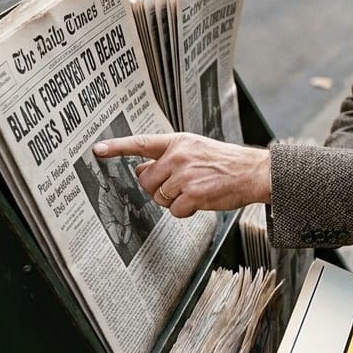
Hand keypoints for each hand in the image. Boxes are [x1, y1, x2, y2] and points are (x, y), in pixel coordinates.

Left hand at [93, 132, 270, 215]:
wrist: (254, 172)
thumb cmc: (226, 163)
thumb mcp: (196, 150)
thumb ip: (168, 158)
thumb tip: (141, 170)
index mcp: (178, 142)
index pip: (141, 144)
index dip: (117, 147)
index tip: (97, 150)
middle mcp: (179, 156)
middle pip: (147, 181)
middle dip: (160, 189)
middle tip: (181, 186)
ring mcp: (185, 175)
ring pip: (160, 198)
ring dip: (175, 201)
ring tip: (197, 191)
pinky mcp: (193, 194)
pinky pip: (175, 210)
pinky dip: (186, 211)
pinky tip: (201, 200)